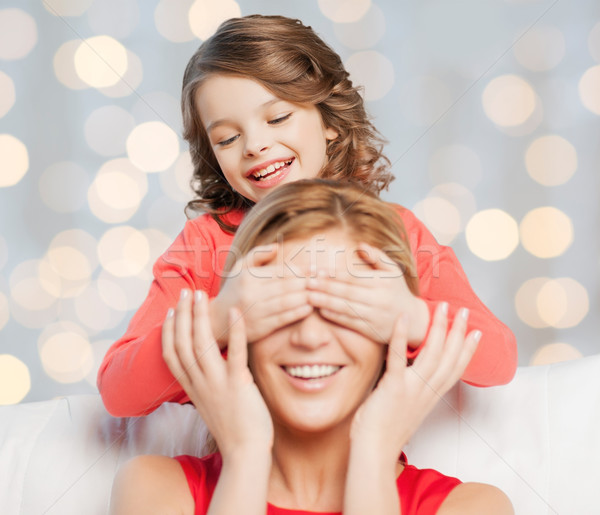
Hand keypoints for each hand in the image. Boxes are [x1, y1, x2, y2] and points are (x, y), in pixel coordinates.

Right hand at [162, 290, 272, 456]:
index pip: (171, 354)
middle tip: (186, 293)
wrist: (245, 453)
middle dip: (182, 315)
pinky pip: (234, 353)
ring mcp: (216, 383)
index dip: (169, 331)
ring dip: (200, 317)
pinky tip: (236, 312)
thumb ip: (204, 382)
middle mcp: (199, 383)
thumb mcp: (209, 402)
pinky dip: (235, 331)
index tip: (171, 311)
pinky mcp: (237, 384)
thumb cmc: (232, 427)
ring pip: (201, 344)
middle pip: (183, 343)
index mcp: (192, 387)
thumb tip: (205, 366)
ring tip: (202, 296)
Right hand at [210, 244, 312, 344]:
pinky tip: (309, 308)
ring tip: (319, 293)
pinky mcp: (260, 328)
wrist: (216, 320)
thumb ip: (258, 254)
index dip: (300, 270)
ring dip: (305, 297)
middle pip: (286, 286)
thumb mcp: (239, 267)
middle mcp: (251, 293)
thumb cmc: (233, 290)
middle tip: (323, 281)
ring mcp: (256, 311)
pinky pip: (283, 318)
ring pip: (287, 302)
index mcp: (248, 276)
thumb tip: (277, 246)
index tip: (314, 269)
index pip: (280, 271)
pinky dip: (297, 312)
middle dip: (306, 283)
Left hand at [306, 243, 428, 344]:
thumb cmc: (398, 291)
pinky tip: (322, 311)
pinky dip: (335, 317)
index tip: (318, 271)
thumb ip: (377, 256)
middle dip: (325, 287)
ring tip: (309, 296)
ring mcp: (375, 315)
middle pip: (347, 292)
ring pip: (346, 307)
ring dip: (325, 302)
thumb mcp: (393, 271)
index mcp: (383, 282)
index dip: (334, 274)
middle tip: (307, 282)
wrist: (413, 319)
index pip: (353, 277)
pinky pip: (350, 322)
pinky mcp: (372, 330)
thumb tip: (360, 245)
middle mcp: (379, 299)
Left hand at [349, 302, 479, 462]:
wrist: (373, 451)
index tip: (476, 332)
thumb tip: (411, 373)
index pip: (455, 369)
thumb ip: (414, 390)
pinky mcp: (393, 387)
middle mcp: (426, 391)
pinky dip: (401, 337)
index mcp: (431, 396)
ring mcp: (411, 388)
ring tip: (442, 308)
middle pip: (449, 357)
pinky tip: (402, 318)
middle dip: (458, 331)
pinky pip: (398, 357)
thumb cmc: (384, 431)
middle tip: (463, 310)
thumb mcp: (407, 408)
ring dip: (438, 328)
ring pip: (432, 354)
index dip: (467, 350)